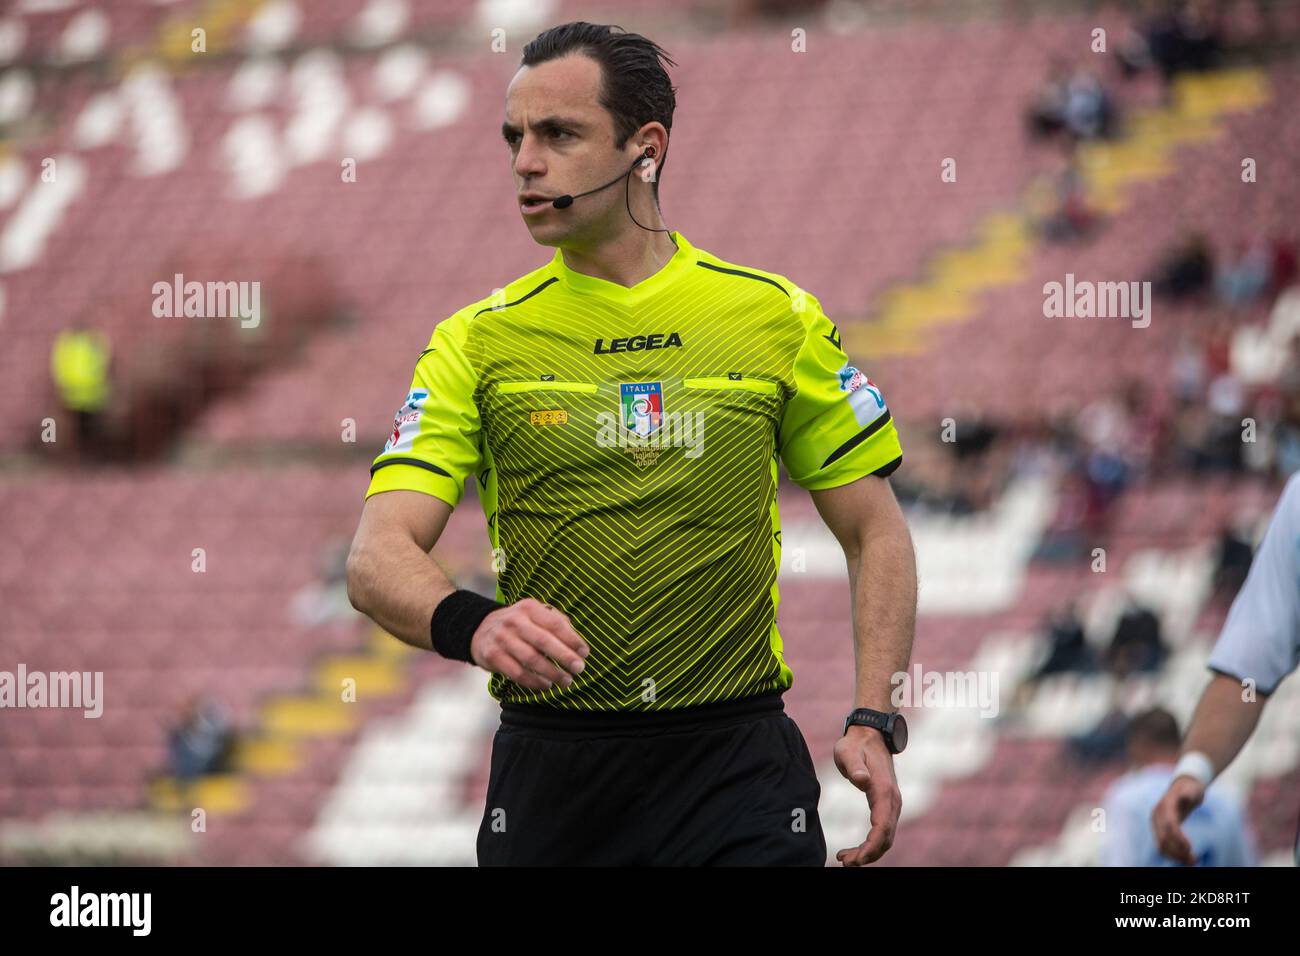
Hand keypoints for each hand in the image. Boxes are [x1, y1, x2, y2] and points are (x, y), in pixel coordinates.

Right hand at [469, 597, 588, 690]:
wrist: (479, 629)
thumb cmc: (519, 624)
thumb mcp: (534, 614)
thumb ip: (556, 622)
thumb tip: (577, 643)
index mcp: (529, 608)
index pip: (555, 623)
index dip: (572, 639)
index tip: (585, 653)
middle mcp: (514, 621)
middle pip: (544, 641)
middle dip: (564, 657)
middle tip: (579, 669)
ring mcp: (502, 638)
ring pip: (531, 659)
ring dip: (552, 673)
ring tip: (566, 681)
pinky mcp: (492, 656)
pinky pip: (517, 673)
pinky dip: (534, 682)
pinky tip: (546, 686)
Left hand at [833, 725, 900, 864]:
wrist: (870, 735)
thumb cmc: (856, 744)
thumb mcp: (848, 751)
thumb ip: (854, 765)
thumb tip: (861, 780)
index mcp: (884, 791)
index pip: (882, 827)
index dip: (870, 847)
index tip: (855, 859)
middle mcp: (892, 801)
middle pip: (886, 838)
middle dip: (868, 855)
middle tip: (845, 862)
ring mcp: (892, 804)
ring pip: (886, 837)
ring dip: (870, 852)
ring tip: (846, 858)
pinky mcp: (887, 805)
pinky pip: (883, 830)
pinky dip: (872, 844)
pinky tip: (856, 849)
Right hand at [1151, 774, 1205, 864]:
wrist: (1183, 787)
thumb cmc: (1190, 789)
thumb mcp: (1191, 790)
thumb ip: (1187, 794)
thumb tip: (1184, 796)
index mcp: (1164, 806)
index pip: (1168, 825)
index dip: (1178, 838)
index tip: (1190, 848)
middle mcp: (1157, 816)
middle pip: (1163, 838)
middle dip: (1177, 851)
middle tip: (1194, 861)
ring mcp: (1157, 824)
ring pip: (1161, 845)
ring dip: (1175, 856)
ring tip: (1192, 863)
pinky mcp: (1161, 830)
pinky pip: (1164, 845)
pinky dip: (1173, 854)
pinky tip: (1185, 860)